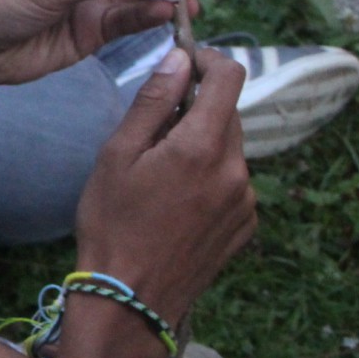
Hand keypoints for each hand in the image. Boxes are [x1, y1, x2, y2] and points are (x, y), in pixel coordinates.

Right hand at [74, 48, 255, 326]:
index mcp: (202, 146)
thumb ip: (152, 103)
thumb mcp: (117, 156)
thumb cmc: (112, 223)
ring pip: (228, 151)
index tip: (183, 63)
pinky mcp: (246, 224)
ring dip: (201, 147)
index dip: (206, 60)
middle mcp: (236, 169)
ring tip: (159, 175)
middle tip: (153, 129)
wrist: (130, 298)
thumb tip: (178, 60)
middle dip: (196, 109)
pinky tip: (175, 202)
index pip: (228, 77)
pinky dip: (209, 179)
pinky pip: (232, 184)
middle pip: (227, 115)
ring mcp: (246, 199)